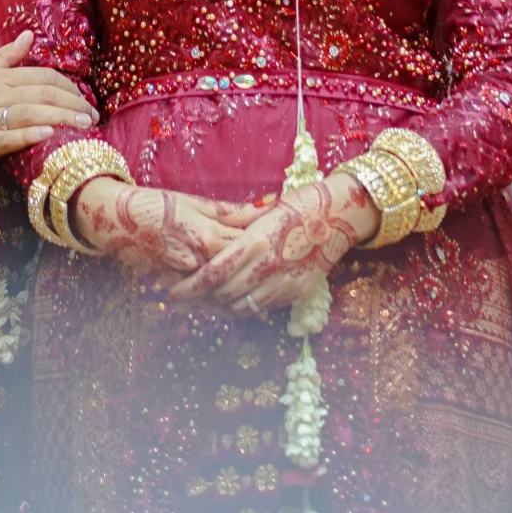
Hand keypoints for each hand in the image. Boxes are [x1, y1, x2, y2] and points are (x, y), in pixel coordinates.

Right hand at [0, 32, 94, 171]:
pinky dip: (27, 136)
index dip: (67, 86)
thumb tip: (30, 36)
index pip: (40, 76)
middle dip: (72, 104)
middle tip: (94, 115)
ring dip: (60, 119)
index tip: (85, 98)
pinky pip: (4, 139)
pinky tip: (48, 136)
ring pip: (28, 115)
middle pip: (40, 95)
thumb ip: (4, 57)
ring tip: (84, 126)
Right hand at [71, 179, 259, 290]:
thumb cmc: (157, 204)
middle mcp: (197, 260)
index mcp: (206, 235)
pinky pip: (201, 298)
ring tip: (257, 284)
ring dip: (238, 289)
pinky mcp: (172, 286)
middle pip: (236, 272)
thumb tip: (269, 203)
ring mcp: (183, 276)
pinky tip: (229, 297)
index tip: (283, 244)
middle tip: (275, 268)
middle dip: (256, 271)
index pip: (246, 246)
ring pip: (220, 290)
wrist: (116, 218)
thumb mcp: (196, 202)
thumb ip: (233, 210)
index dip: (266, 246)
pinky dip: (216, 298)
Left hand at [166, 173, 377, 313]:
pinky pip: (263, 306)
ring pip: (242, 306)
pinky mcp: (297, 292)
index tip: (171, 294)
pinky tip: (237, 298)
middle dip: (200, 299)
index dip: (189, 288)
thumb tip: (209, 252)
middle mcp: (269, 265)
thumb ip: (238, 236)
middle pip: (224, 294)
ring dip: (221, 305)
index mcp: (256, 241)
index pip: (214, 273)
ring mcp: (285, 282)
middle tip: (183, 299)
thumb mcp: (262, 216)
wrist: (340, 214)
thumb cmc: (298, 205)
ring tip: (206, 300)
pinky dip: (246, 305)